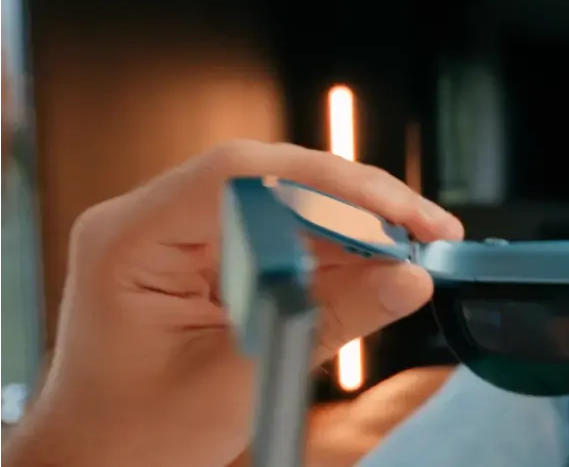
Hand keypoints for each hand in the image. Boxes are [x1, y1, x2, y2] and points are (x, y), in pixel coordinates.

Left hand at [6, 141, 462, 466]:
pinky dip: (337, 251)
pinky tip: (383, 266)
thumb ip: (328, 322)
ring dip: (357, 226)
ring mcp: (182, 237)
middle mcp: (155, 221)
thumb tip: (408, 279)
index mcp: (133, 239)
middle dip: (359, 202)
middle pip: (273, 179)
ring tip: (420, 249)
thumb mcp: (240, 380)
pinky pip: (283, 236)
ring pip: (287, 203)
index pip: (240, 174)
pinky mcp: (210, 257)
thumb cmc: (137, 434)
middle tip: (429, 230)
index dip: (330, 182)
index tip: (396, 209)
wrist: (96, 463)